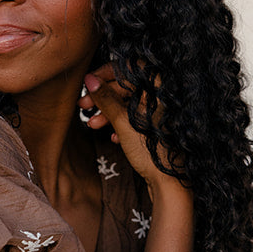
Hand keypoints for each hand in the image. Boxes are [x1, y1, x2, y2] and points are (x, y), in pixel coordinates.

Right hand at [79, 65, 181, 194]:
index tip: (90, 81)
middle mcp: (161, 99)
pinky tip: (112, 137)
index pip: (131, 68)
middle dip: (103, 96)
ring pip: (128, 105)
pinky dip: (120, 126)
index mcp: (158, 90)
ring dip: (107, 113)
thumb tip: (89, 80)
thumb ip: (106, 99)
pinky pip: (134, 121)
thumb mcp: (124, 122)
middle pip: (127, 87)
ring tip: (92, 125)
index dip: (108, 72)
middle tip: (83, 105)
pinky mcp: (154, 131)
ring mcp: (158, 116)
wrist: (169, 183)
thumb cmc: (152, 152)